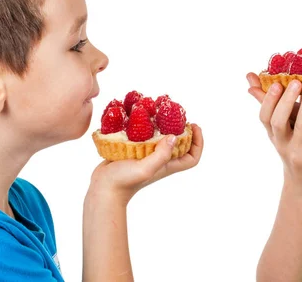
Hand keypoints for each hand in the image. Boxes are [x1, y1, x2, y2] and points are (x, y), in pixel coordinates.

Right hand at [87, 124, 203, 205]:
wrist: (103, 188)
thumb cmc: (125, 182)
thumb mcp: (146, 169)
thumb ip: (161, 155)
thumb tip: (174, 137)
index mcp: (168, 165)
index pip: (192, 156)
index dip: (198, 142)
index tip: (193, 126)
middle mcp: (160, 159)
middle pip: (179, 144)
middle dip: (181, 129)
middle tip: (176, 114)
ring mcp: (147, 155)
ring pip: (162, 139)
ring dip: (163, 126)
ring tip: (159, 112)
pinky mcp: (134, 151)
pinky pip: (145, 137)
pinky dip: (145, 127)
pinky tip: (139, 118)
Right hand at [250, 75, 301, 201]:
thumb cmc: (294, 154)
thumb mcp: (280, 136)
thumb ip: (274, 111)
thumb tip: (253, 84)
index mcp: (274, 137)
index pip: (264, 118)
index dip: (269, 101)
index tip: (276, 83)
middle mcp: (283, 145)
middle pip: (278, 121)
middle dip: (286, 100)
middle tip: (296, 82)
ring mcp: (298, 154)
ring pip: (301, 127)